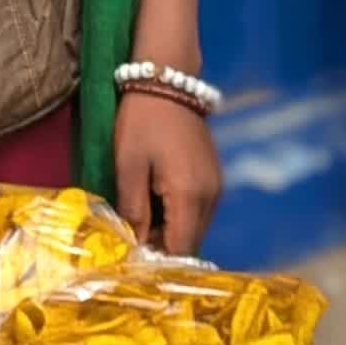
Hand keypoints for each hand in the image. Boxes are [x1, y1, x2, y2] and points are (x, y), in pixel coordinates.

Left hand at [113, 91, 222, 254]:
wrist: (168, 82)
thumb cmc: (142, 122)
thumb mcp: (128, 166)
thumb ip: (133, 210)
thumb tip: (135, 246)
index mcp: (189, 195)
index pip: (180, 249)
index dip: (158, 262)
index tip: (133, 262)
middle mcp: (210, 196)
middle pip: (191, 243)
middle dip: (163, 250)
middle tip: (132, 245)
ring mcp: (216, 187)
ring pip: (195, 228)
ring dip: (171, 234)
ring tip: (140, 226)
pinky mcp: (214, 178)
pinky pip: (198, 212)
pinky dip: (179, 218)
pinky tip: (155, 208)